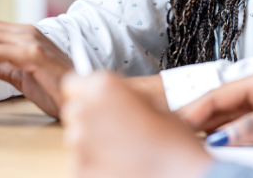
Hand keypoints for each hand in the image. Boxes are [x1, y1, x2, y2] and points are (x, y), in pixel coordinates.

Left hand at [62, 72, 213, 177]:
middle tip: (116, 128)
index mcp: (103, 87)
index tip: (96, 101)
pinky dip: (94, 164)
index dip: (86, 92)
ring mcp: (79, 143)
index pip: (73, 83)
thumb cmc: (172, 141)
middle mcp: (86, 111)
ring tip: (122, 150)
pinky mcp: (79, 170)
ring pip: (77, 138)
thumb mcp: (153, 104)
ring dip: (93, 142)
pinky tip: (119, 164)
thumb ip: (126, 96)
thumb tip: (115, 98)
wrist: (179, 175)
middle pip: (74, 111)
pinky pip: (81, 162)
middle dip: (90, 118)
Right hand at [179, 68, 252, 145]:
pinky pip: (251, 126)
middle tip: (173, 139)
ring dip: (215, 131)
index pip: (217, 96)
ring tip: (192, 146)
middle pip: (221, 107)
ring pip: (234, 118)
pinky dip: (236, 136)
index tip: (171, 126)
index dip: (192, 112)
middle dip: (197, 122)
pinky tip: (227, 148)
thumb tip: (223, 138)